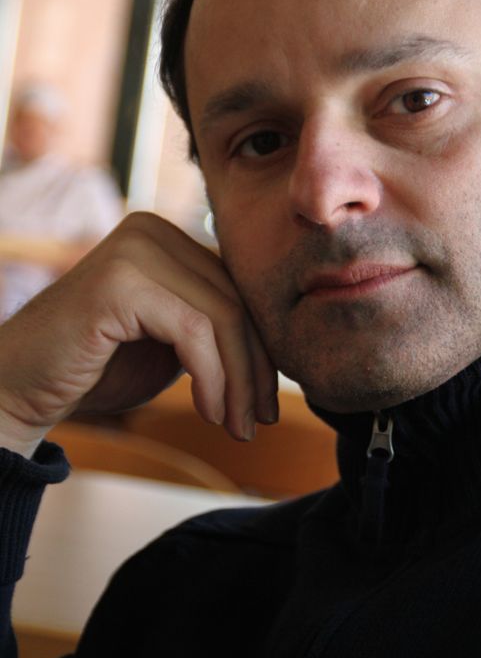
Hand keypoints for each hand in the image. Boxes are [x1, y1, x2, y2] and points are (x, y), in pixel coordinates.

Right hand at [0, 212, 277, 455]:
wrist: (18, 389)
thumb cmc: (94, 370)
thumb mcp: (169, 343)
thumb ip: (211, 328)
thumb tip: (277, 346)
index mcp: (166, 238)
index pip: (237, 289)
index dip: (261, 347)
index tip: (267, 402)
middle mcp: (152, 231)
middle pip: (235, 300)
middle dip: (255, 368)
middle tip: (261, 420)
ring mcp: (135, 249)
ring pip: (223, 316)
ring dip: (238, 381)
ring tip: (238, 427)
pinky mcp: (121, 280)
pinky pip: (193, 330)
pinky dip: (212, 378)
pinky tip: (211, 412)